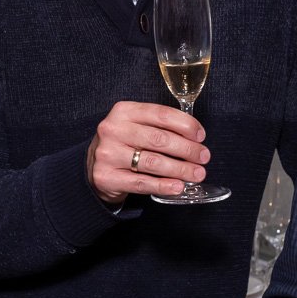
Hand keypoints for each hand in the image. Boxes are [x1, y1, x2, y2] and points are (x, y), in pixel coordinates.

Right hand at [84, 101, 209, 204]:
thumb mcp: (135, 125)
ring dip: (180, 169)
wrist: (92, 166)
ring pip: (153, 162)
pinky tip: (178, 186)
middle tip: (204, 157)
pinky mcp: (107, 177)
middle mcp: (113, 129)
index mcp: (124, 111)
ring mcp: (108, 154)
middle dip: (187, 149)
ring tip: (197, 174)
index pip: (161, 114)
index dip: (186, 125)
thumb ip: (159, 126)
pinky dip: (163, 185)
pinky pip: (142, 183)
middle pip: (159, 139)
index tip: (201, 136)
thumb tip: (195, 137)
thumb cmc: (123, 143)